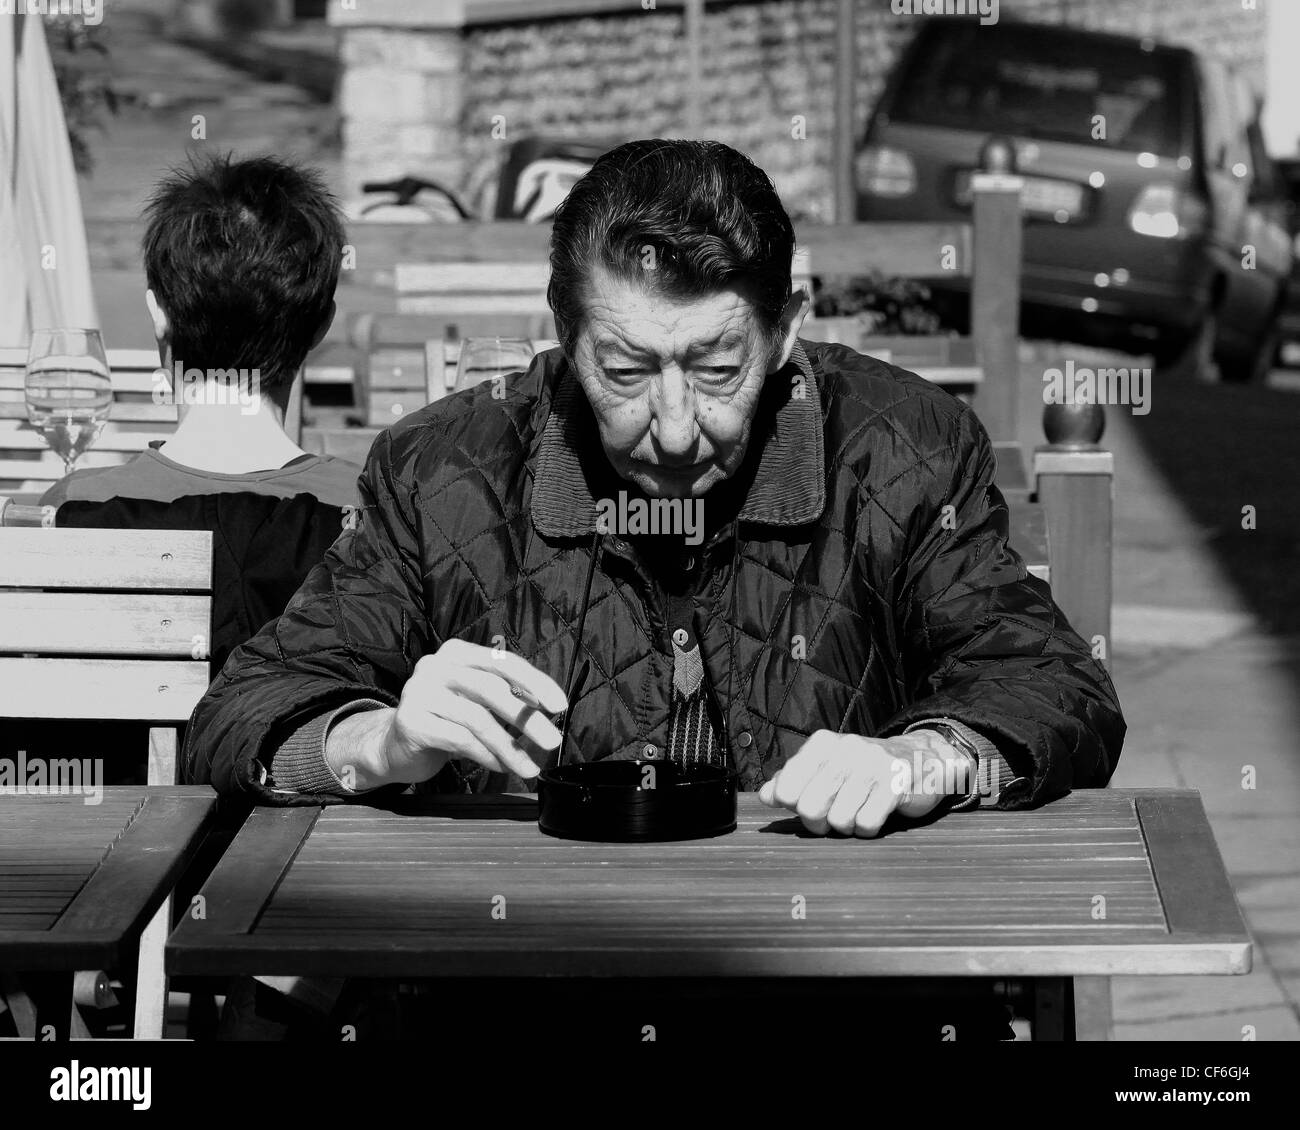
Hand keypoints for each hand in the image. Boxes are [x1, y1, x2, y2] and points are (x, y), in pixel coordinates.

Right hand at [328, 640, 567, 789]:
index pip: (503, 662)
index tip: (560, 706)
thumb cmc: (445, 720)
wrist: (393, 745)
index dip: (535, 682)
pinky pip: (459, 740)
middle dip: (526, 718)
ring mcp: (419, 692)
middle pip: (491, 688)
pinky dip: (486, 756)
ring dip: (508, 747)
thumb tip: (548, 716)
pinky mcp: (411, 721)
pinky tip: (500, 766)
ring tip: (527, 768)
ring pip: (477, 719)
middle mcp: (435, 665)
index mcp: (457, 652)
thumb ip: (507, 699)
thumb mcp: (476, 702)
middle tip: (552, 742)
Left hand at [757, 728, 968, 836]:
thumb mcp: (826, 766)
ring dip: (845, 826)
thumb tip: (765, 796)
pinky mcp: (896, 784)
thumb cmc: (864, 768)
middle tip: (831, 817)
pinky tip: (874, 814)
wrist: (919, 759)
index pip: (786, 789)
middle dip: (818, 822)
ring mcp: (872, 765)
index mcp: (821, 744)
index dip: (793, 806)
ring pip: (838, 820)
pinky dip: (867, 829)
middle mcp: (845, 749)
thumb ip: (792, 779)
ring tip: (856, 812)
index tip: (807, 803)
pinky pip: (867, 824)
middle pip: (809, 808)